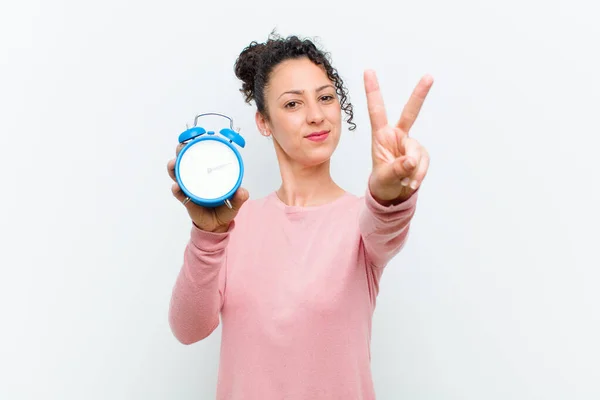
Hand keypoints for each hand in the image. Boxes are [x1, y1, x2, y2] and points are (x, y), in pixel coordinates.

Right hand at [167, 142, 248, 232]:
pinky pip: (179, 193)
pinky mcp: (186, 199)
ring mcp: (190, 186)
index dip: (199, 143)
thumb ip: (240, 196)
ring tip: (174, 163)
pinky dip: (177, 189)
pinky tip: (177, 187)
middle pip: (186, 159)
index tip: (199, 135)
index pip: (203, 154)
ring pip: (178, 173)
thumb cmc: (226, 207)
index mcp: (210, 171)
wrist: (217, 225)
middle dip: (182, 150)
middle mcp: (198, 176)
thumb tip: (243, 192)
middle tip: (182, 146)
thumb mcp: (236, 201)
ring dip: (174, 166)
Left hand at [364, 70, 432, 204]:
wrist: (392, 194)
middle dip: (420, 95)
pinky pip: (424, 163)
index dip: (372, 91)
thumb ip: (397, 169)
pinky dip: (419, 175)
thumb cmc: (382, 182)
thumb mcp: (384, 177)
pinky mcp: (421, 154)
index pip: (376, 110)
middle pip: (410, 112)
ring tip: (405, 181)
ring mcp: (411, 144)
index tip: (368, 71)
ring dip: (414, 169)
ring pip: (417, 152)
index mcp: (381, 135)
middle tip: (429, 77)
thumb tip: (411, 161)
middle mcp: (397, 135)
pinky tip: (411, 182)